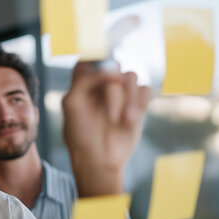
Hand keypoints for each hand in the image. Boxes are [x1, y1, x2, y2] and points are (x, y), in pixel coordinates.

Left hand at [61, 62, 150, 195]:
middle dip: (111, 86)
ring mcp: (122, 93)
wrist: (98, 160)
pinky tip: (130, 119)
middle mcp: (103, 84)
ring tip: (123, 120)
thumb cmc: (80, 134)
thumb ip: (84, 80)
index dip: (95, 59)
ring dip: (127, 97)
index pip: (90, 57)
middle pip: (113, 65)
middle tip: (109, 112)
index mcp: (83, 82)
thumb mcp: (72, 104)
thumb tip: (111, 69)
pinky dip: (140, 102)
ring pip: (131, 76)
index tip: (99, 72)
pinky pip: (146, 89)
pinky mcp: (138, 104)